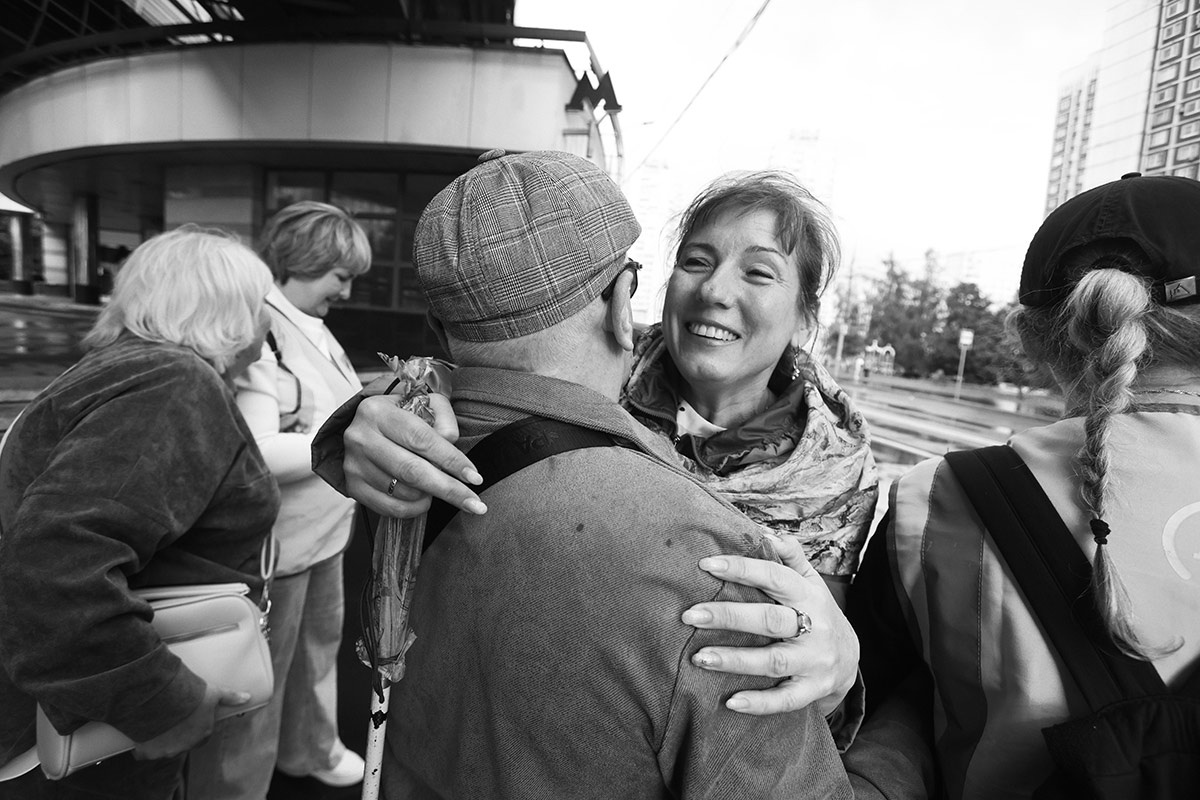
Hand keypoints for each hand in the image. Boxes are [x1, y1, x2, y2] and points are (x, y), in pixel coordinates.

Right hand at [131, 684, 248, 759]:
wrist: (162, 697)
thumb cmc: (190, 694)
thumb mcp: (213, 692)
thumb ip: (230, 697)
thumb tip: (248, 697)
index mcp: (203, 734)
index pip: (201, 736)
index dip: (194, 728)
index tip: (187, 718)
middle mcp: (186, 746)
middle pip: (182, 744)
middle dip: (177, 735)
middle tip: (170, 720)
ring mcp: (166, 751)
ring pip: (163, 750)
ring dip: (160, 740)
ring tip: (155, 724)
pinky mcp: (147, 751)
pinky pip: (142, 753)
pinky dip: (141, 747)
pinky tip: (140, 735)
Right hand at [343, 393, 485, 518]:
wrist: (363, 428)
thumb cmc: (400, 416)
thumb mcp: (423, 404)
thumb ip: (442, 418)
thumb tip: (450, 442)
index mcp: (377, 411)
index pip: (421, 439)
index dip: (451, 460)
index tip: (475, 478)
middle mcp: (361, 437)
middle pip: (412, 470)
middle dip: (448, 489)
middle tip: (475, 504)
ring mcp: (354, 464)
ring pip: (403, 491)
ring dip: (430, 496)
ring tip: (441, 489)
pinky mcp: (352, 486)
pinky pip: (389, 507)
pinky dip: (414, 509)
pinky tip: (424, 501)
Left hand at [681, 533, 859, 716]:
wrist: (851, 658)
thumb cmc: (817, 612)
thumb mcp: (810, 581)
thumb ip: (790, 556)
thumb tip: (765, 533)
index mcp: (809, 595)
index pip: (775, 577)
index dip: (742, 569)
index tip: (707, 565)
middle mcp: (814, 627)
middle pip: (769, 620)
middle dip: (728, 616)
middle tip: (689, 615)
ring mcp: (815, 661)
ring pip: (773, 661)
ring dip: (735, 660)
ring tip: (698, 657)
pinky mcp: (813, 690)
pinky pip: (785, 700)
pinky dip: (759, 703)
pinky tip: (730, 701)